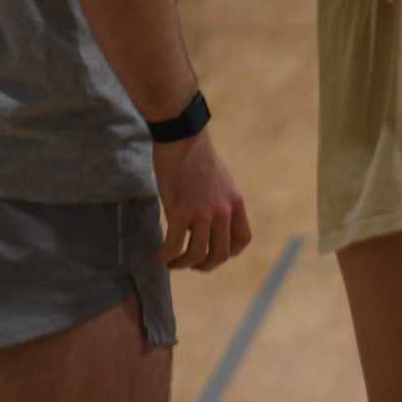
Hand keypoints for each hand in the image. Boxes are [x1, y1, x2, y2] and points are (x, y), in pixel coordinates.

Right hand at [151, 132, 251, 271]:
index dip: (228, 253)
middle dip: (205, 265)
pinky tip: (159, 256)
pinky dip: (166, 256)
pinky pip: (174, 246)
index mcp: (236, 202)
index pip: (242, 240)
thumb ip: (220, 202)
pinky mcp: (181, 212)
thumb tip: (208, 222)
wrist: (183, 137)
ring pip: (197, 255)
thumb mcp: (222, 181)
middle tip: (190, 263)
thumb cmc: (197, 155)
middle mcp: (224, 211)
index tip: (213, 253)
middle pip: (221, 254)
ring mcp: (203, 213)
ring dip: (183, 264)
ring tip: (172, 262)